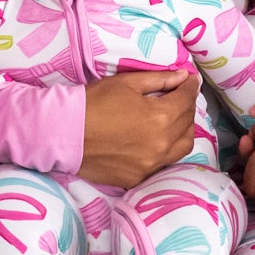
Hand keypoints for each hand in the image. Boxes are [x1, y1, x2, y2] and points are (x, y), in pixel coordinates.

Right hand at [78, 69, 197, 187]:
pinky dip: (166, 150)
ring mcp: (151, 164)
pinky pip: (163, 163)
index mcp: (160, 117)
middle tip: (180, 96)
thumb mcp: (127, 83)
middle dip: (187, 107)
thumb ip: (159, 80)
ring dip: (182, 131)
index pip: (186, 100)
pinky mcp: (139, 177)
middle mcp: (161, 144)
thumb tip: (183, 77)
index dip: (190, 87)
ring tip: (173, 119)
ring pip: (182, 147)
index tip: (190, 80)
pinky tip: (156, 139)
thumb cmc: (94, 102)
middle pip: (188, 124)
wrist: (65, 133)